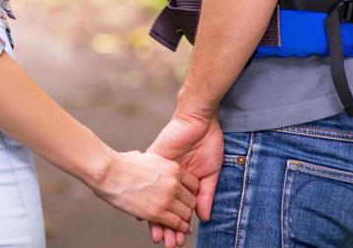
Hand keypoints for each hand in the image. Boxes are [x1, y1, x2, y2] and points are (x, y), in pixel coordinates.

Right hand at [87, 148, 198, 234]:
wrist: (110, 173)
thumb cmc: (122, 164)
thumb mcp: (145, 156)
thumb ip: (151, 160)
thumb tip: (142, 156)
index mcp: (172, 167)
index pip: (193, 183)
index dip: (190, 192)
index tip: (185, 198)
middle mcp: (173, 182)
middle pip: (192, 199)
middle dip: (188, 207)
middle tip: (183, 213)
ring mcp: (167, 198)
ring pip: (186, 213)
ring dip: (184, 220)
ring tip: (182, 224)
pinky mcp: (158, 212)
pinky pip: (177, 224)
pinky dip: (180, 228)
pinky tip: (179, 230)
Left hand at [147, 112, 222, 246]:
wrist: (199, 118)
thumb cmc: (208, 141)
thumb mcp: (210, 173)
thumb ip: (206, 194)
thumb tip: (203, 217)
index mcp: (183, 180)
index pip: (178, 206)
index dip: (178, 223)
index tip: (179, 239)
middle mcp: (170, 177)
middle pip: (165, 206)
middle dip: (167, 226)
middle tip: (169, 244)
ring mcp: (161, 168)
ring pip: (155, 197)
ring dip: (157, 217)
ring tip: (158, 236)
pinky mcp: (155, 158)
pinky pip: (146, 179)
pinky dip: (145, 195)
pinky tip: (142, 212)